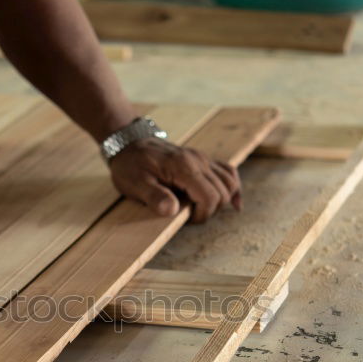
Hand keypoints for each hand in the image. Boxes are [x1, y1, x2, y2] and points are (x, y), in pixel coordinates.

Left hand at [109, 138, 241, 222]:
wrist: (129, 142)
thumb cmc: (130, 165)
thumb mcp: (135, 183)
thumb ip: (154, 197)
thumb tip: (172, 210)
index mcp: (183, 167)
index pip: (210, 197)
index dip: (202, 214)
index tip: (185, 219)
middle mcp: (198, 160)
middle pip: (222, 192)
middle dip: (209, 210)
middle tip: (187, 215)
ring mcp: (203, 159)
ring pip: (229, 182)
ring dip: (220, 200)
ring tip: (200, 208)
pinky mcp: (203, 160)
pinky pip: (228, 172)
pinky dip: (233, 187)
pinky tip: (233, 202)